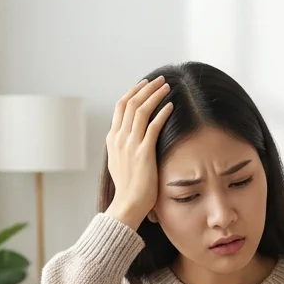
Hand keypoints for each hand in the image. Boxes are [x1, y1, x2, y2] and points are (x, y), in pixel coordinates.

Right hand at [104, 76, 173, 229]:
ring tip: (166, 86)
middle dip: (145, 87)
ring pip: (141, 110)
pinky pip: (153, 127)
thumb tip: (132, 141)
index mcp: (112, 138)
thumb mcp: (120, 163)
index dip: (133, 92)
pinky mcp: (143, 153)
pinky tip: (171, 106)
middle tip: (158, 79)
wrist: (127, 204)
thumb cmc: (128, 189)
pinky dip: (162, 114)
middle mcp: (118, 138)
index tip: (144, 84)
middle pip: (130, 102)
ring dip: (154, 95)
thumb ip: (124, 148)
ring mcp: (129, 144)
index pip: (120, 106)